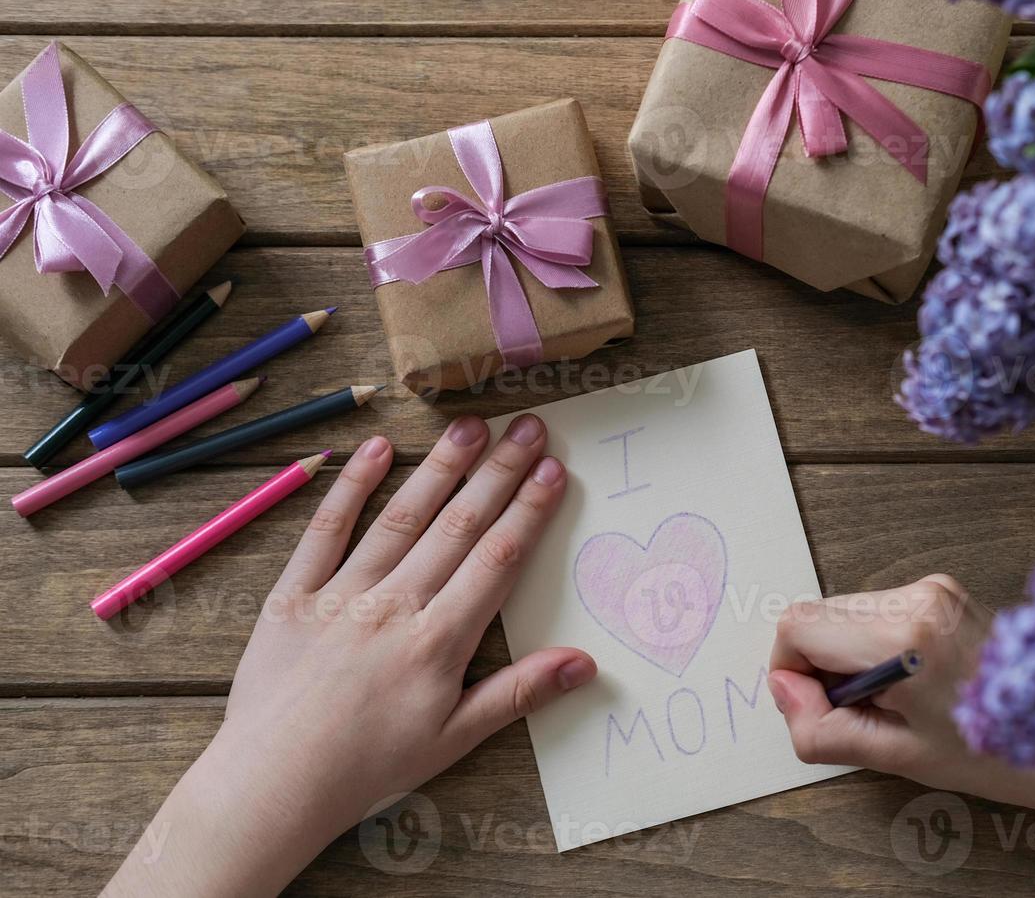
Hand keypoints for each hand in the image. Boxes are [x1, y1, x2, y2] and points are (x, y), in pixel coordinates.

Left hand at [106, 415, 594, 896]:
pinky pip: (326, 530)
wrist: (273, 784)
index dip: (529, 510)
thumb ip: (519, 693)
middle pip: (459, 525)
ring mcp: (343, 593)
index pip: (497, 558)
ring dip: (441, 467)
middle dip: (499, 472)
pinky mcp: (294, 594)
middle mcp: (396, 604)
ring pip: (402, 517)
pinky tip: (378, 449)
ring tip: (472, 425)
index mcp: (439, 640)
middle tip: (530, 427)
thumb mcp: (455, 739)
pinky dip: (352, 487)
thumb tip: (584, 663)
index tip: (553, 469)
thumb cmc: (368, 768)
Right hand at [766, 574, 1034, 810]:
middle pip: (816, 614)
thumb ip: (821, 728)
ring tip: (889, 698)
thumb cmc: (989, 752)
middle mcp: (916, 597)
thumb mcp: (892, 758)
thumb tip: (785, 690)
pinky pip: (873, 610)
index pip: (798, 626)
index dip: (789, 670)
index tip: (818, 707)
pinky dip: (871, 644)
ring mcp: (930, 587)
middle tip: (859, 709)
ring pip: (841, 612)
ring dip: (844, 655)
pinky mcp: (939, 590)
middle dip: (817, 664)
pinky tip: (906, 678)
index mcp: (904, 636)